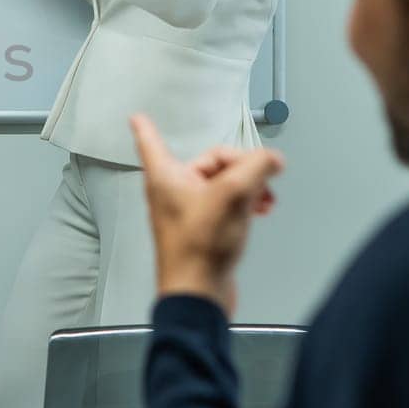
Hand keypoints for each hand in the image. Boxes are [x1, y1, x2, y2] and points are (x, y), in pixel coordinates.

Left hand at [129, 114, 284, 318]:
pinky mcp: (204, 229)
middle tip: (261, 180)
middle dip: (243, 167)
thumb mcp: (233, 195)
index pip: (151, 141)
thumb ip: (255, 167)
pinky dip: (245, 203)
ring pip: (224, 183)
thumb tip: (271, 158)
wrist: (199, 291)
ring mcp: (188, 211)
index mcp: (166, 175)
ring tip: (265, 200)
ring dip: (249, 186)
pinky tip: (259, 211)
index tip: (137, 116)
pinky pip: (227, 204)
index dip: (146, 127)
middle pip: (213, 161)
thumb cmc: (199, 248)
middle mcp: (173, 190)